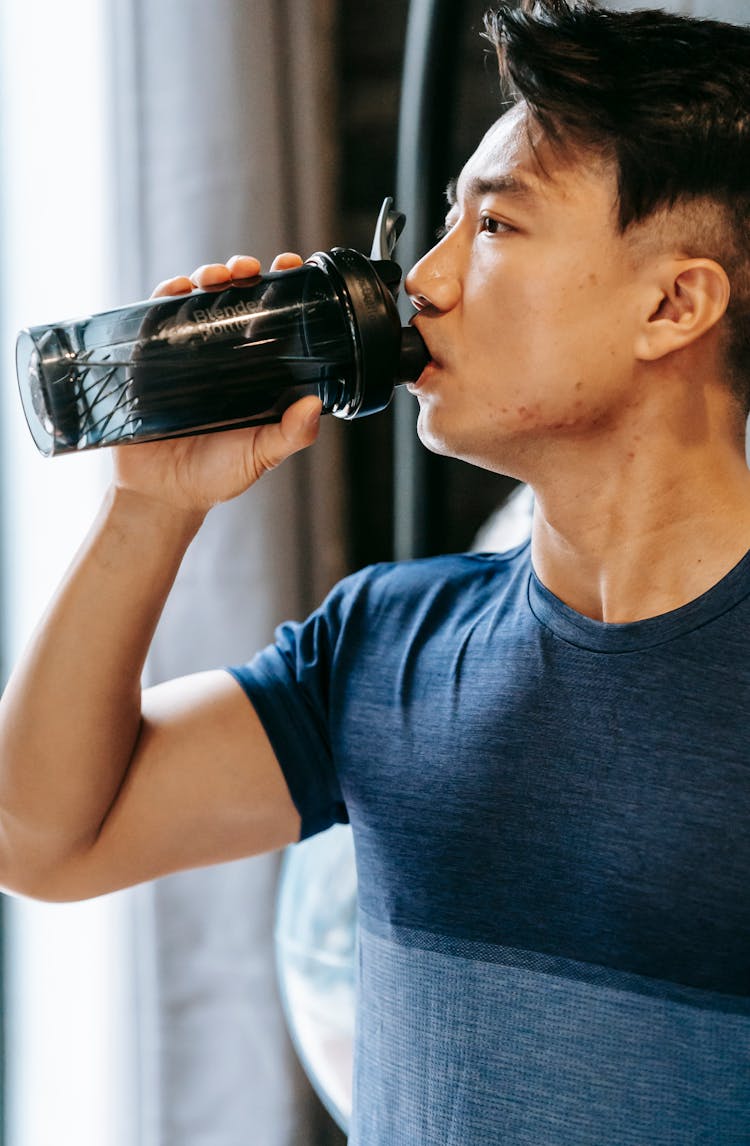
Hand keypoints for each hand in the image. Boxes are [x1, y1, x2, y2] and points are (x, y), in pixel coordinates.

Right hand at [111, 252, 320, 519]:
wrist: (162, 496)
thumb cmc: (216, 476)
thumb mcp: (260, 456)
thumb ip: (289, 435)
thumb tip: (313, 406)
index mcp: (255, 372)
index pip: (273, 319)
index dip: (284, 289)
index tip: (294, 267)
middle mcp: (222, 356)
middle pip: (235, 298)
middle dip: (243, 272)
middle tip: (250, 267)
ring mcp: (185, 354)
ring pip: (198, 300)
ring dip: (208, 276)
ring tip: (220, 275)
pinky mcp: (150, 359)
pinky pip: (156, 318)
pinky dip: (166, 295)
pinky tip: (179, 288)